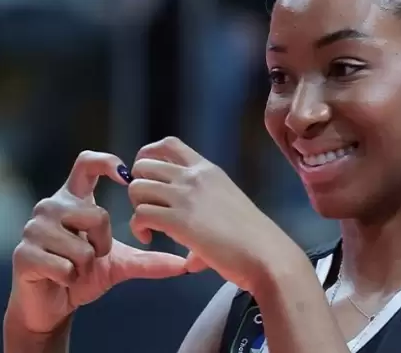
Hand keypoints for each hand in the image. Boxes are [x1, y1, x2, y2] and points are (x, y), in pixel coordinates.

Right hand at [8, 151, 187, 333]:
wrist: (51, 305)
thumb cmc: (83, 275)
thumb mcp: (120, 264)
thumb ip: (149, 259)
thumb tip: (185, 264)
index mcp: (74, 200)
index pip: (86, 164)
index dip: (107, 162)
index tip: (127, 175)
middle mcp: (51, 207)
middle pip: (95, 214)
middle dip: (104, 242)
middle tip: (95, 255)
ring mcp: (34, 228)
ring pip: (81, 244)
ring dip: (86, 264)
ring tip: (76, 267)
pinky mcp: (24, 254)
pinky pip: (65, 265)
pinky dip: (71, 278)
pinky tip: (62, 278)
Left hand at [128, 137, 301, 291]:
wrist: (264, 253)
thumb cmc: (253, 236)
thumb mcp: (228, 205)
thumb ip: (205, 215)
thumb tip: (192, 256)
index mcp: (208, 170)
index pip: (169, 144)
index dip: (148, 156)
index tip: (148, 177)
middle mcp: (194, 177)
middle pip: (144, 165)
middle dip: (138, 185)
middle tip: (148, 206)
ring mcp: (186, 197)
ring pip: (137, 188)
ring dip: (137, 206)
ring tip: (149, 225)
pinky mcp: (178, 221)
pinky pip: (140, 214)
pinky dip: (138, 227)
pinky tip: (148, 238)